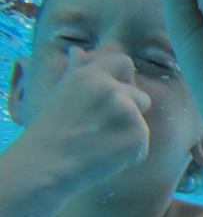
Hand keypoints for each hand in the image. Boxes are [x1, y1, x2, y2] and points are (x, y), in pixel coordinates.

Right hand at [23, 47, 151, 190]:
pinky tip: (104, 157)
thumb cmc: (50, 130)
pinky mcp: (138, 137)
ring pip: (140, 123)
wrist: (47, 165)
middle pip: (142, 97)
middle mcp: (113, 90)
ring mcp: (128, 113)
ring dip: (127, 135)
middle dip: (130, 112)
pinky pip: (141, 146)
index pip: (124, 62)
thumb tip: (78, 51)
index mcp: (92, 75)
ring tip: (98, 144)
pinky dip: (128, 155)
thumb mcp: (60, 93)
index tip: (117, 93)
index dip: (124, 78)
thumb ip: (76, 71)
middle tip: (103, 128)